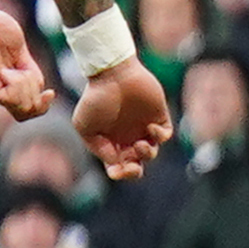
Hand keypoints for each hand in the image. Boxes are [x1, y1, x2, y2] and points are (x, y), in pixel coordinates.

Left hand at [0, 3, 54, 123]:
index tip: (50, 92)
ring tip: (13, 68)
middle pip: (27, 112)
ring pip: (23, 105)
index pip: (27, 111)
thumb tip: (42, 91)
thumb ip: (31, 72)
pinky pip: (11, 98)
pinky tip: (6, 70)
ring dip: (27, 85)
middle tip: (27, 73)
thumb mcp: (22, 55)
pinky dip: (17, 83)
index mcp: (7, 85)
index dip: (43, 106)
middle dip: (37, 95)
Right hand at [76, 57, 173, 181]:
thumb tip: (115, 160)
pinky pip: (164, 135)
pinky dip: (159, 136)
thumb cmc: (95, 98)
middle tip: (133, 167)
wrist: (112, 74)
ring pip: (151, 152)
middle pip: (136, 164)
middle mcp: (127, 137)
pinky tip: (149, 128)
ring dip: (146, 154)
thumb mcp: (84, 126)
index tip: (118, 171)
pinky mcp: (158, 117)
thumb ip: (97, 147)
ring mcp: (143, 128)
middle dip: (134, 171)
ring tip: (140, 144)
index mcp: (110, 142)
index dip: (119, 173)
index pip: (117, 166)